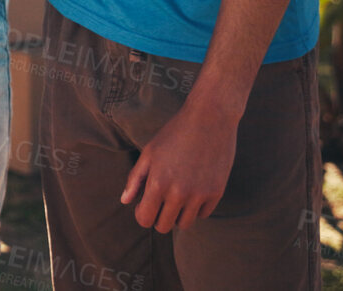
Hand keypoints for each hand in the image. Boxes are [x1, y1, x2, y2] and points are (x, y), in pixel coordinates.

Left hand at [120, 97, 237, 232]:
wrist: (210, 118)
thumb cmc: (175, 133)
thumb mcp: (149, 152)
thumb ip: (135, 179)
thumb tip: (125, 201)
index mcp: (158, 183)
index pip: (145, 219)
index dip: (142, 214)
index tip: (145, 204)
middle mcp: (179, 193)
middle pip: (164, 226)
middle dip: (158, 217)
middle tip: (160, 201)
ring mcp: (200, 194)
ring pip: (184, 224)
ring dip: (177, 214)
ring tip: (176, 196)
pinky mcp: (217, 192)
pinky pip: (203, 214)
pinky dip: (196, 208)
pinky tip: (193, 190)